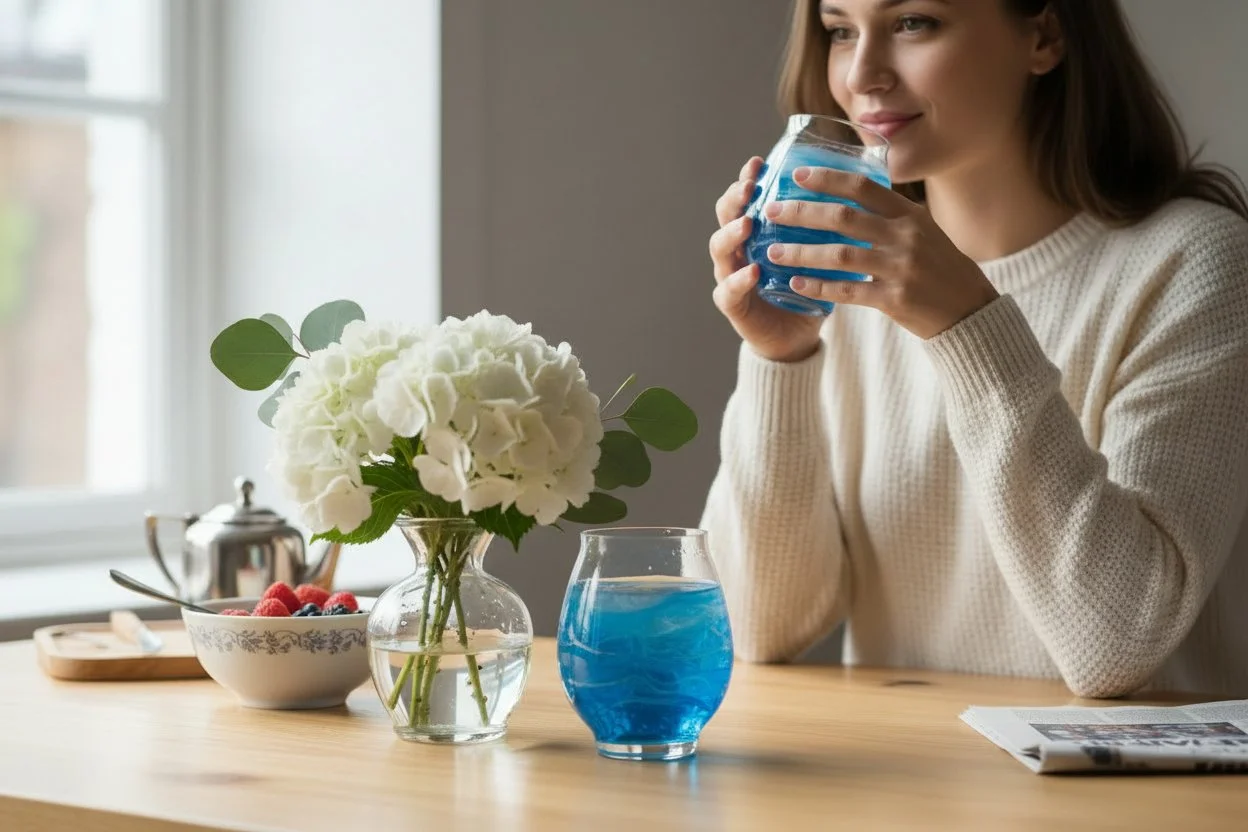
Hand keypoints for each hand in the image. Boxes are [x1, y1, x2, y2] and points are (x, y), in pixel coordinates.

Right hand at [709, 157, 823, 362]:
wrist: (797, 336)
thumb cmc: (809, 289)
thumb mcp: (819, 253)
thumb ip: (828, 227)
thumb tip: (864, 190)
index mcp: (757, 231)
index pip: (746, 197)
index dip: (749, 179)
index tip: (760, 162)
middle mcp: (738, 248)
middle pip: (725, 215)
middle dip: (735, 198)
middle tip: (750, 187)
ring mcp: (730, 275)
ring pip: (719, 248)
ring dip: (731, 233)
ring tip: (747, 223)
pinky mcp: (733, 305)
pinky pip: (727, 290)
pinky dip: (737, 280)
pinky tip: (751, 271)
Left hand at [763, 166, 998, 339]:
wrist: (970, 311)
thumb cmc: (941, 268)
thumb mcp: (923, 231)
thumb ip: (890, 216)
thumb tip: (847, 197)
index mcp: (910, 214)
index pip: (863, 187)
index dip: (828, 178)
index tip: (797, 175)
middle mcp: (905, 236)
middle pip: (844, 217)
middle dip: (802, 212)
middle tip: (771, 211)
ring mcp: (900, 268)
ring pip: (839, 255)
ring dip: (801, 252)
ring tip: (772, 251)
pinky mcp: (895, 299)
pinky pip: (848, 291)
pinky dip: (819, 287)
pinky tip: (796, 284)